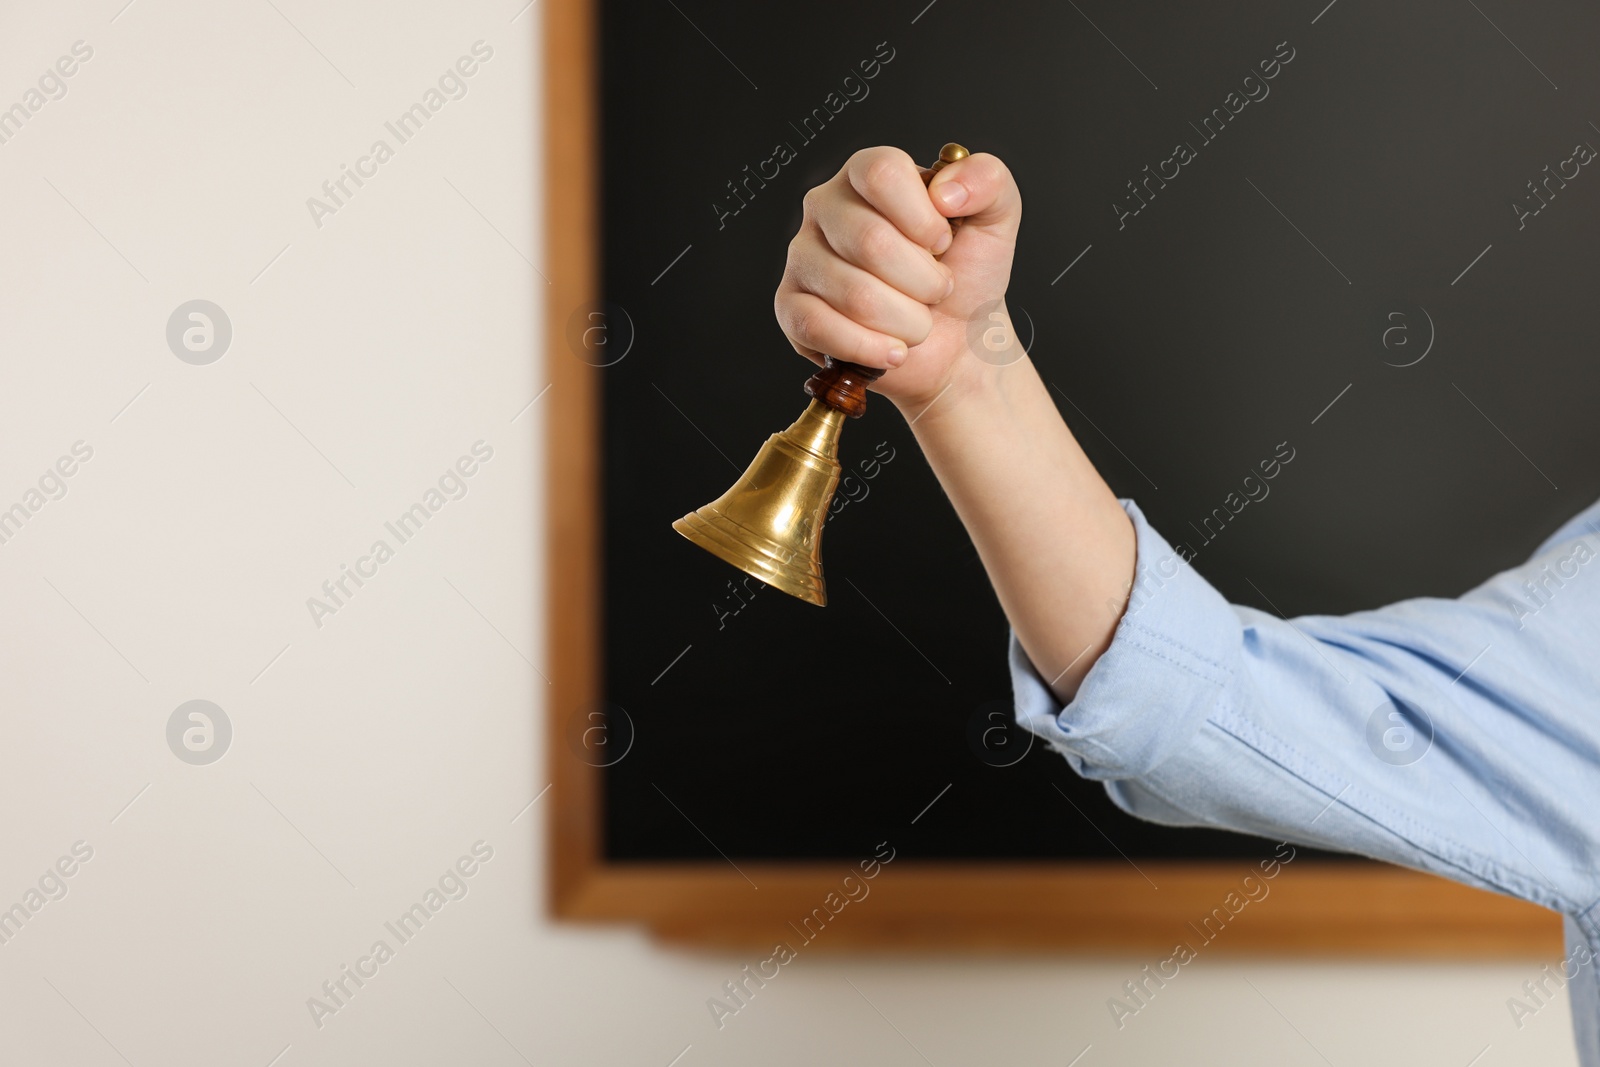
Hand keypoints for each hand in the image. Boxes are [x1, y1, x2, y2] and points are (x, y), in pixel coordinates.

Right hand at [774, 145, 1022, 413]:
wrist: (957, 343)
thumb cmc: (966, 276)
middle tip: (937, 290)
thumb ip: (988, 179)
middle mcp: (825, 207)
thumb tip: (946, 191)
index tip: (944, 242)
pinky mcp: (790, 307)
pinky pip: (819, 327)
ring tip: (918, 320)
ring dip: (906, 320)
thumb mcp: (996, 217)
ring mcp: (803, 258)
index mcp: (866, 173)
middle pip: (870, 240)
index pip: (881, 173)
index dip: (922, 218)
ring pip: (854, 293)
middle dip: (924, 281)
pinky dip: (870, 348)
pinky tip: (893, 350)